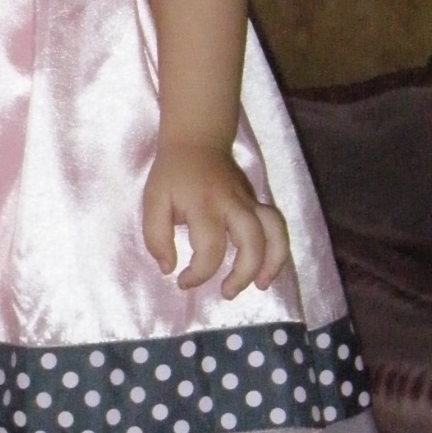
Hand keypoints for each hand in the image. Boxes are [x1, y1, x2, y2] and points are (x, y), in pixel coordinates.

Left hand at [142, 141, 290, 297]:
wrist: (197, 140)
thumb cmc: (172, 175)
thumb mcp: (153, 201)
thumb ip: (156, 237)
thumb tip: (169, 268)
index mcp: (204, 204)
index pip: (210, 247)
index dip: (198, 273)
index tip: (182, 281)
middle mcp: (232, 203)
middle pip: (252, 240)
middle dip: (243, 273)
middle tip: (226, 292)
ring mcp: (249, 201)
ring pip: (274, 231)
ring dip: (272, 262)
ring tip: (261, 285)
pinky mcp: (257, 201)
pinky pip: (276, 226)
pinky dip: (278, 249)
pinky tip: (268, 269)